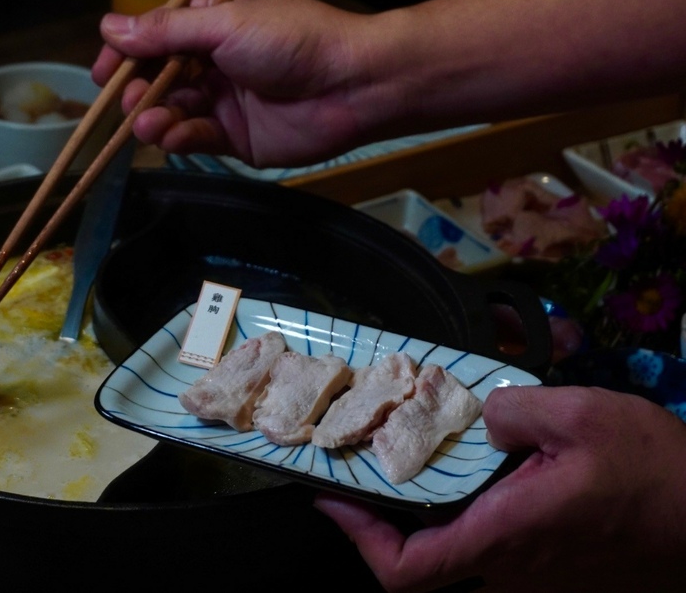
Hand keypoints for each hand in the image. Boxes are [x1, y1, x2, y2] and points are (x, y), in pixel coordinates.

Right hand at [91, 0, 393, 166]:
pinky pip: (196, 136)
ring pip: (174, 108)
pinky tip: (168, 135)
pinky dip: (178, 136)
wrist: (352, 86)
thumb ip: (167, 31)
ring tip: (145, 122)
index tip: (102, 73)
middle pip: (159, 75)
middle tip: (126, 101)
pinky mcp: (236, 135)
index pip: (157, 34)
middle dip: (138, 89)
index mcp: (214, 19)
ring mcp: (224, 98)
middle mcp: (216, 57)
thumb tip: (110, 27)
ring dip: (153, 115)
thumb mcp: (226, 22)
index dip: (126, 53)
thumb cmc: (295, 40)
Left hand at [314, 385, 685, 591]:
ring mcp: (533, 576)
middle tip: (362, 465)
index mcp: (504, 536)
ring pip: (453, 553)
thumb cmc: (656, 475)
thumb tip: (479, 418)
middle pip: (420, 562)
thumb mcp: (581, 417)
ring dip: (421, 513)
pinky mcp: (554, 570)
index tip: (332, 498)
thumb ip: (511, 410)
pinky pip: (488, 547)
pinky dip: (460, 513)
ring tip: (406, 458)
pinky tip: (470, 470)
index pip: (406, 569)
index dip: (357, 538)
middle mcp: (510, 570)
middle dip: (381, 517)